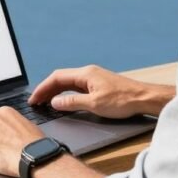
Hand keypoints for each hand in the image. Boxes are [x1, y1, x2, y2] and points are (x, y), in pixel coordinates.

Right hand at [29, 65, 174, 118]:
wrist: (144, 98)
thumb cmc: (123, 100)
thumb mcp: (94, 104)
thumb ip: (72, 103)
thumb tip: (55, 102)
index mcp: (85, 74)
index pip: (57, 78)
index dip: (43, 89)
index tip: (34, 99)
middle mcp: (88, 73)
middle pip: (61, 78)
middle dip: (46, 90)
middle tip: (36, 102)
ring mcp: (93, 78)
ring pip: (68, 83)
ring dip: (55, 92)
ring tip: (45, 103)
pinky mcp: (98, 84)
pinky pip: (76, 86)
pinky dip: (66, 93)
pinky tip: (63, 101)